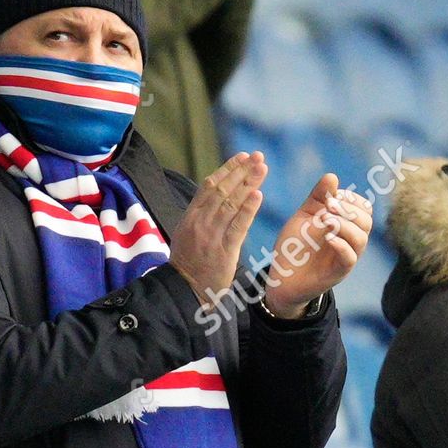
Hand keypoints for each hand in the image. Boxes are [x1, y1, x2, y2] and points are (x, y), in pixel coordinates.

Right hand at [169, 151, 266, 306]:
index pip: (209, 186)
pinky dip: (247, 210)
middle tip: (257, 156)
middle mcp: (199, 223)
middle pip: (222, 190)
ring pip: (230, 204)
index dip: (227, 169)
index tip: (242, 157)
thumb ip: (200, 215)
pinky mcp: (223, 251)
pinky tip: (258, 195)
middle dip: (241, 171)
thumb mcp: (186, 234)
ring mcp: (211, 236)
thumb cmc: (189, 264)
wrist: (185, 291)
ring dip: (247, 184)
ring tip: (261, 168)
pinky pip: (237, 227)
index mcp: (190, 217)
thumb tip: (215, 194)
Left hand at [266, 174, 373, 317]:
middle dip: (349, 209)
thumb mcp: (303, 217)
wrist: (281, 279)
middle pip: (366, 221)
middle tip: (328, 206)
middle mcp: (349, 241)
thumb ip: (317, 198)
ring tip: (325, 221)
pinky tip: (328, 237)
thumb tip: (332, 176)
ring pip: (361, 239)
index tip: (333, 196)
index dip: (352, 199)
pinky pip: (349, 258)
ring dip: (345, 225)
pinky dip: (341, 245)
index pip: (363, 208)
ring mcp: (345, 257)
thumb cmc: (294, 247)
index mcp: (345, 226)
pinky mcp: (337, 273)